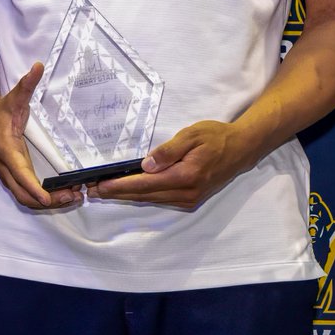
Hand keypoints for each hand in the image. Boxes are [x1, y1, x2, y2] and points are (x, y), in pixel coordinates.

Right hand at [0, 63, 81, 209]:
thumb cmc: (1, 112)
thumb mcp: (13, 97)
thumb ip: (26, 84)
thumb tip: (38, 66)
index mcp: (7, 149)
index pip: (19, 172)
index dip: (33, 187)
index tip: (47, 198)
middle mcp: (5, 167)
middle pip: (23, 193)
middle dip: (47, 199)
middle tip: (73, 196)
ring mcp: (7, 176)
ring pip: (24, 198)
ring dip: (48, 203)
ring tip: (73, 198)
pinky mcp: (12, 179)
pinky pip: (25, 195)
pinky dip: (42, 200)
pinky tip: (62, 196)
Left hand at [90, 120, 247, 208]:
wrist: (241, 149)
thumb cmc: (216, 137)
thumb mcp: (191, 135)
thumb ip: (168, 151)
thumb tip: (145, 165)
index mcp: (186, 177)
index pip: (145, 184)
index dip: (120, 186)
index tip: (99, 186)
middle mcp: (186, 193)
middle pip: (144, 196)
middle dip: (117, 193)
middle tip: (92, 190)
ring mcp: (189, 199)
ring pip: (151, 199)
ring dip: (127, 195)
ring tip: (104, 190)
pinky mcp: (190, 200)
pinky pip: (160, 199)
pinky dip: (142, 195)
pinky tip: (129, 190)